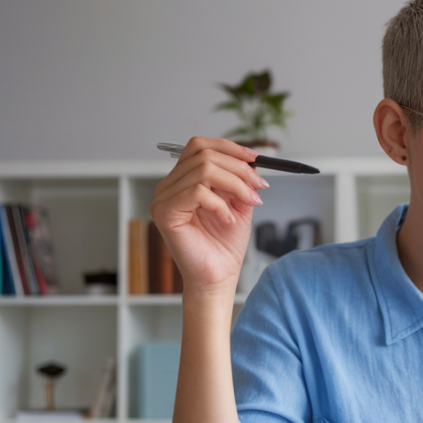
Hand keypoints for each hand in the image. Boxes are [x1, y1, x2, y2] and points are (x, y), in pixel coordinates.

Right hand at [150, 137, 266, 295]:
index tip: (256, 158)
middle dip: (239, 167)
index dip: (230, 148)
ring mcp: (163, 199)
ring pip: (204, 171)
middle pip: (203, 154)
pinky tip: (227, 220)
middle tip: (259, 186)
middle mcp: (168, 186)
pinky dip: (220, 204)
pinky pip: (197, 192)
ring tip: (249, 203)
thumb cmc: (225, 245)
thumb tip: (251, 160)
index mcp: (183, 180)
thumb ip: (240, 180)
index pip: (199, 146)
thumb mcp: (239, 204)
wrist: (218, 277)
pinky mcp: (164, 213)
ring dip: (236, 186)